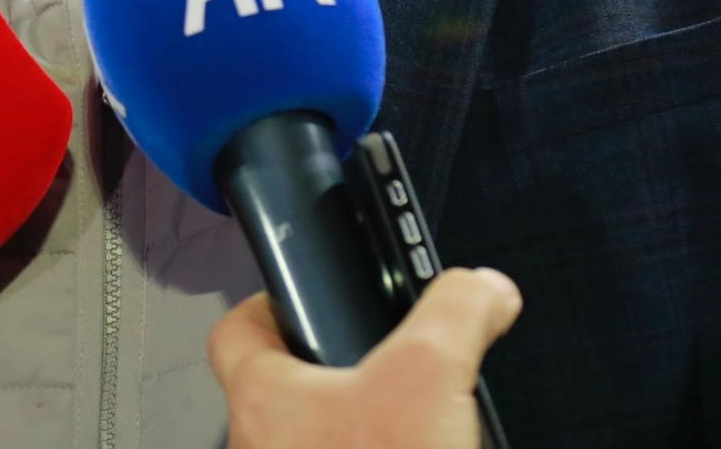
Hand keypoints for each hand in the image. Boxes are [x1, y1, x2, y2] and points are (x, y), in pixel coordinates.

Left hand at [208, 268, 521, 448]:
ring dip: (360, 431)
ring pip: (316, 444)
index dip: (269, 305)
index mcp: (264, 399)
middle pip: (284, 391)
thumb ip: (455, 314)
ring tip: (412, 424)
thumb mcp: (427, 377)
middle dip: (336, 374)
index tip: (303, 294)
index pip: (236, 332)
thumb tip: (483, 287)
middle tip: (383, 362)